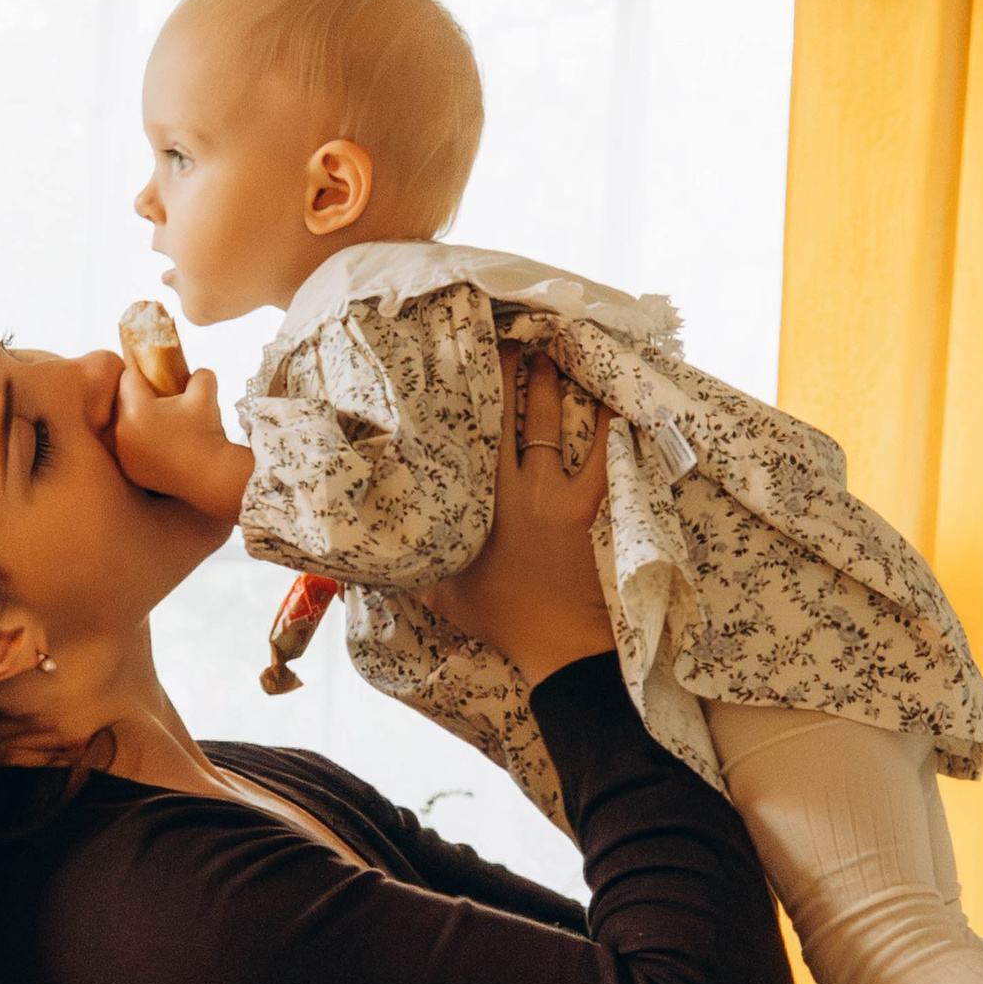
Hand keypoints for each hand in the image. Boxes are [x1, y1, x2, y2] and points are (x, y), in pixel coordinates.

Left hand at [111, 362, 253, 521]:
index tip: (153, 374)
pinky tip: (159, 444)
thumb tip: (195, 374)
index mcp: (137, 408)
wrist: (211, 476)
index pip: (128, 377)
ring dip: (137, 421)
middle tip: (160, 399)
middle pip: (123, 402)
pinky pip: (128, 449)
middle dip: (139, 397)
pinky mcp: (130, 471)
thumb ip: (199, 375)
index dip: (141, 372)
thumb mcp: (206, 395)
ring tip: (160, 423)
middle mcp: (123, 431)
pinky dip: (139, 444)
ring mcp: (124, 454)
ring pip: (124, 426)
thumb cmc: (207, 434)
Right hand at [425, 346, 614, 683]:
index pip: (473, 432)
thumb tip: (367, 561)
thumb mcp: (441, 592)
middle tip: (515, 340)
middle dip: (513, 373)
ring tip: (553, 356)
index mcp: (480, 499)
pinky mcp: (589, 508)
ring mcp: (556, 494)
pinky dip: (609, 431)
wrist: (555, 643)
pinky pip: (604, 459)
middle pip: (513, 415)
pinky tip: (614, 405)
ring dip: (553, 388)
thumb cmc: (498, 618)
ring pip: (552, 426)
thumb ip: (409, 568)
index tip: (468, 360)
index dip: (472, 392)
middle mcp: (517, 486)